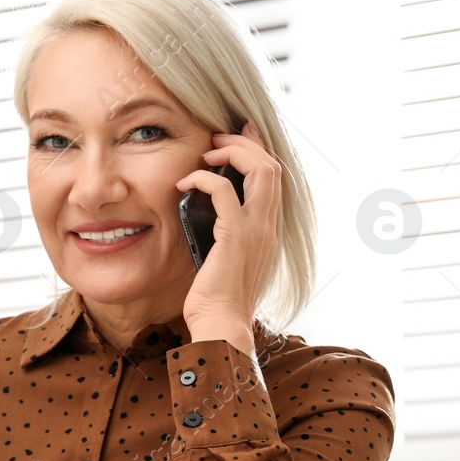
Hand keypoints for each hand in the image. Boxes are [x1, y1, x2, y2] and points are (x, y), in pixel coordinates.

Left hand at [175, 120, 282, 340]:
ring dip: (232, 151)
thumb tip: (205, 216)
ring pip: (261, 170)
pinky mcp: (234, 236)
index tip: (240, 136)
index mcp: (267, 230)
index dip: (259, 151)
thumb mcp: (225, 259)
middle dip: (246, 142)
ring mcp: (256, 230)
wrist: (221, 324)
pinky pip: (223, 191)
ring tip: (207, 151)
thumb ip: (225, 235)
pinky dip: (204, 178)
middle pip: (273, 166)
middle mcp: (268, 227)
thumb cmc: (216, 299)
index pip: (275, 179)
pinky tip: (185, 183)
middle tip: (219, 136)